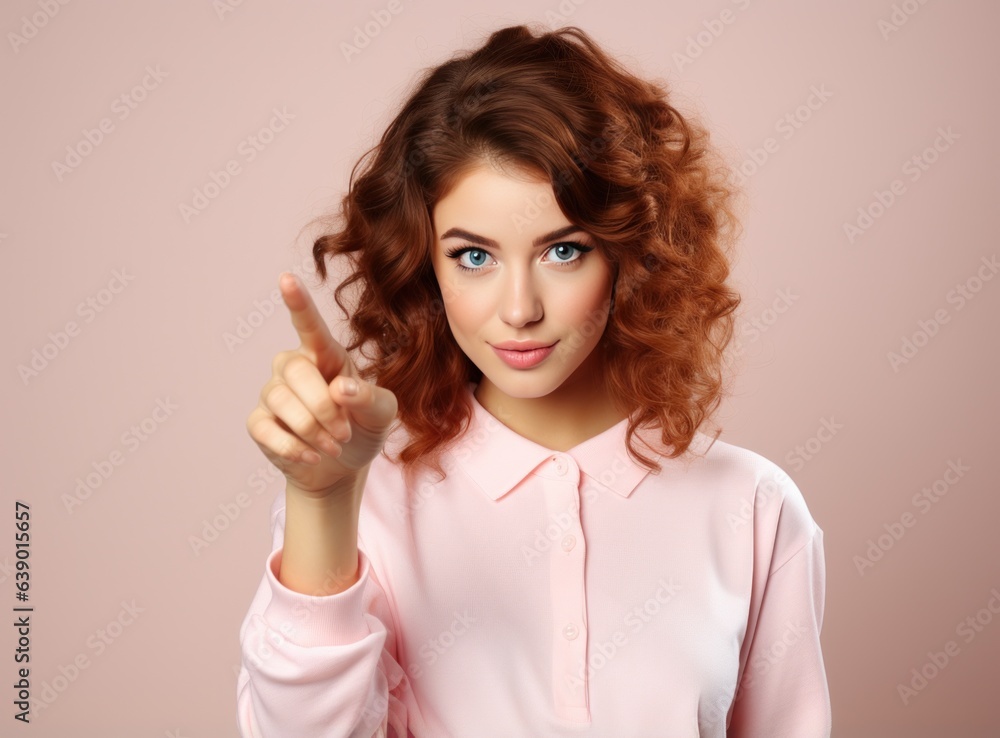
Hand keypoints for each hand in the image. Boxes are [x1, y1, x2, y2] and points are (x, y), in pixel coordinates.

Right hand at [245, 272, 397, 496]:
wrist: (343, 467)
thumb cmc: (363, 427)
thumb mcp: (382, 413)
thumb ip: (370, 397)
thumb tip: (340, 389)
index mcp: (326, 355)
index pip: (309, 325)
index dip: (298, 302)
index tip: (286, 278)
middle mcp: (294, 366)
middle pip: (296, 372)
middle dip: (323, 408)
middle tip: (345, 433)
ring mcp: (274, 393)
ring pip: (280, 400)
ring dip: (312, 430)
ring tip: (334, 446)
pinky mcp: (260, 422)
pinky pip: (265, 429)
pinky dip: (292, 447)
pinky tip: (311, 456)